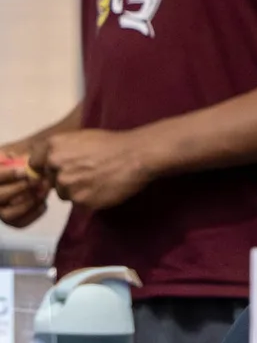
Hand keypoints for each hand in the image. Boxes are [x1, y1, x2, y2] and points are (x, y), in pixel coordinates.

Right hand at [0, 143, 49, 227]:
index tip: (25, 171)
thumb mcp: (21, 154)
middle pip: (0, 196)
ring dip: (27, 203)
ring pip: (7, 214)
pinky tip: (43, 203)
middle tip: (36, 181)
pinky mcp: (12, 220)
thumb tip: (10, 157)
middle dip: (20, 188)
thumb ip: (16, 157)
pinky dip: (33, 214)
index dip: (8, 175)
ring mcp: (0, 210)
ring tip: (42, 192)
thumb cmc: (27, 162)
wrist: (38, 175)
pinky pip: (20, 223)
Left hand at [44, 128, 159, 209]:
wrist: (136, 155)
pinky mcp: (82, 201)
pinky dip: (91, 199)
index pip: (34, 164)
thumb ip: (60, 150)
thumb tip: (48, 165)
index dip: (46, 169)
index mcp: (53, 146)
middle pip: (52, 181)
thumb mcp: (80, 138)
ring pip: (64, 194)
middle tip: (88, 174)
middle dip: (66, 180)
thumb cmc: (113, 144)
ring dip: (77, 191)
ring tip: (98, 182)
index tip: (58, 170)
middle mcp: (55, 165)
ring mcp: (68, 184)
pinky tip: (104, 189)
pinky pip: (80, 204)